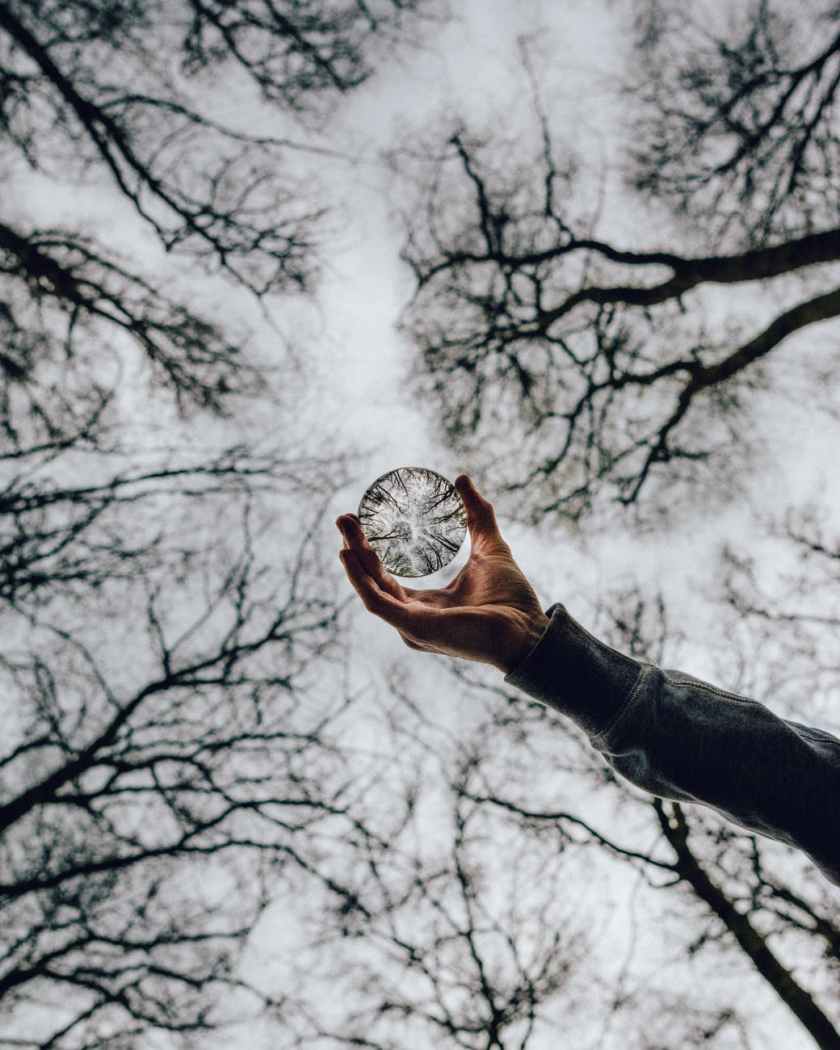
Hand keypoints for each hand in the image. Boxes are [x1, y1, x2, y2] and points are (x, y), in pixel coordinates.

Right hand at [336, 474, 548, 673]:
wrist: (527, 628)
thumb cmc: (511, 598)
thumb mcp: (490, 546)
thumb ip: (477, 515)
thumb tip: (461, 479)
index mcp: (426, 605)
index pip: (386, 578)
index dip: (370, 551)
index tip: (359, 521)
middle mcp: (413, 618)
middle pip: (373, 580)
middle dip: (355, 549)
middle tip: (343, 518)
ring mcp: (411, 625)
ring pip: (370, 589)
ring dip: (353, 559)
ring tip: (344, 528)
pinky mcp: (414, 627)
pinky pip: (377, 602)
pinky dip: (361, 579)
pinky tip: (350, 555)